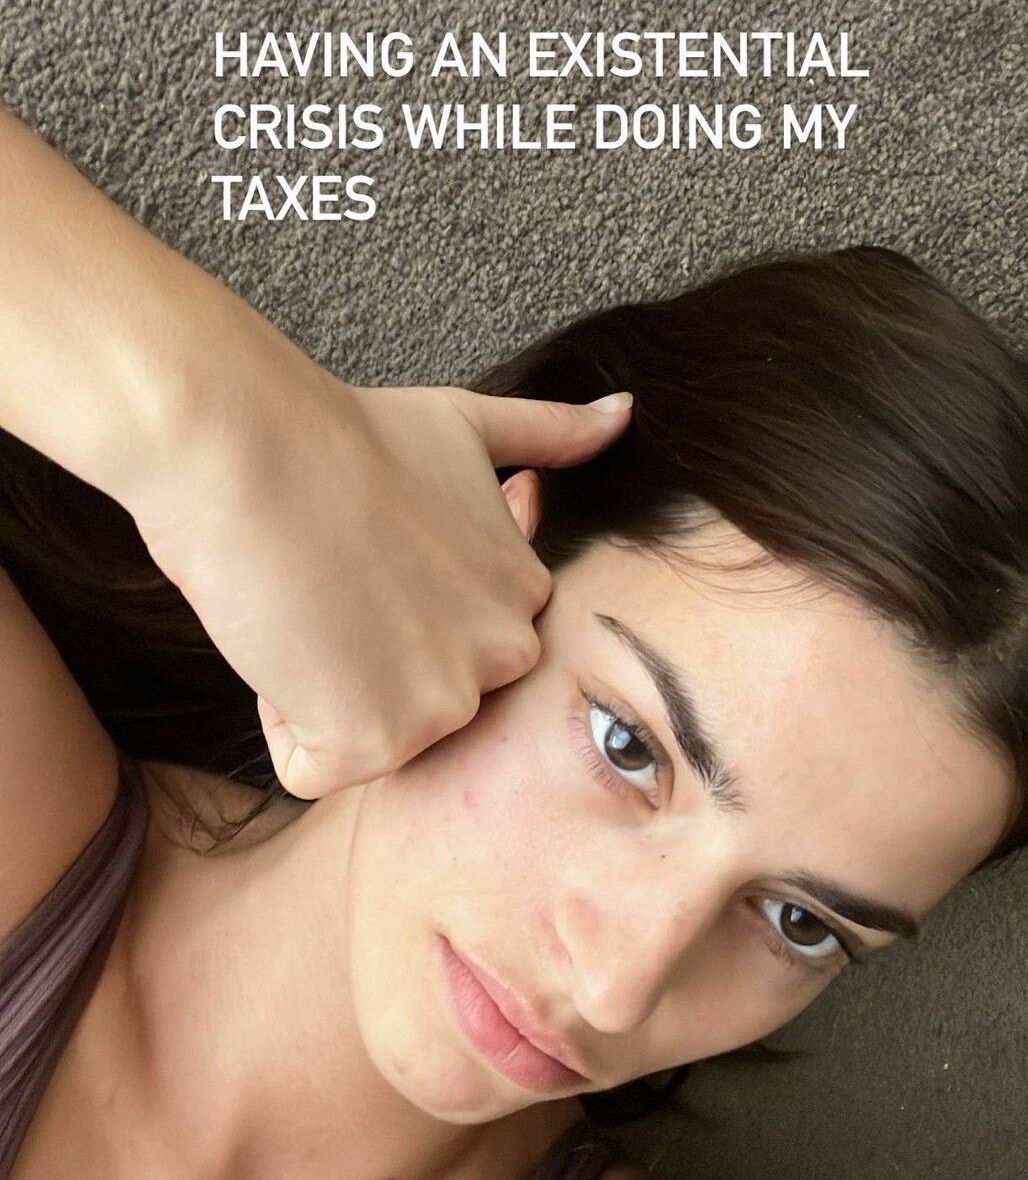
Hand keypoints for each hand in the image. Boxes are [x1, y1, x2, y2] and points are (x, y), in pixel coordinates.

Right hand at [130, 354, 632, 798]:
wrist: (250, 450)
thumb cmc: (340, 434)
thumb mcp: (464, 424)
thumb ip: (549, 433)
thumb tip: (623, 412)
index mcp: (525, 595)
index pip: (454, 649)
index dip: (389, 606)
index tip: (362, 554)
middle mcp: (504, 655)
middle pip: (418, 702)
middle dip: (363, 660)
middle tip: (329, 581)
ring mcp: (444, 705)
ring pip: (370, 737)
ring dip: (321, 689)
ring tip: (306, 604)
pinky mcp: (375, 743)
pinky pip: (316, 767)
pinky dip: (283, 721)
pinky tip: (281, 642)